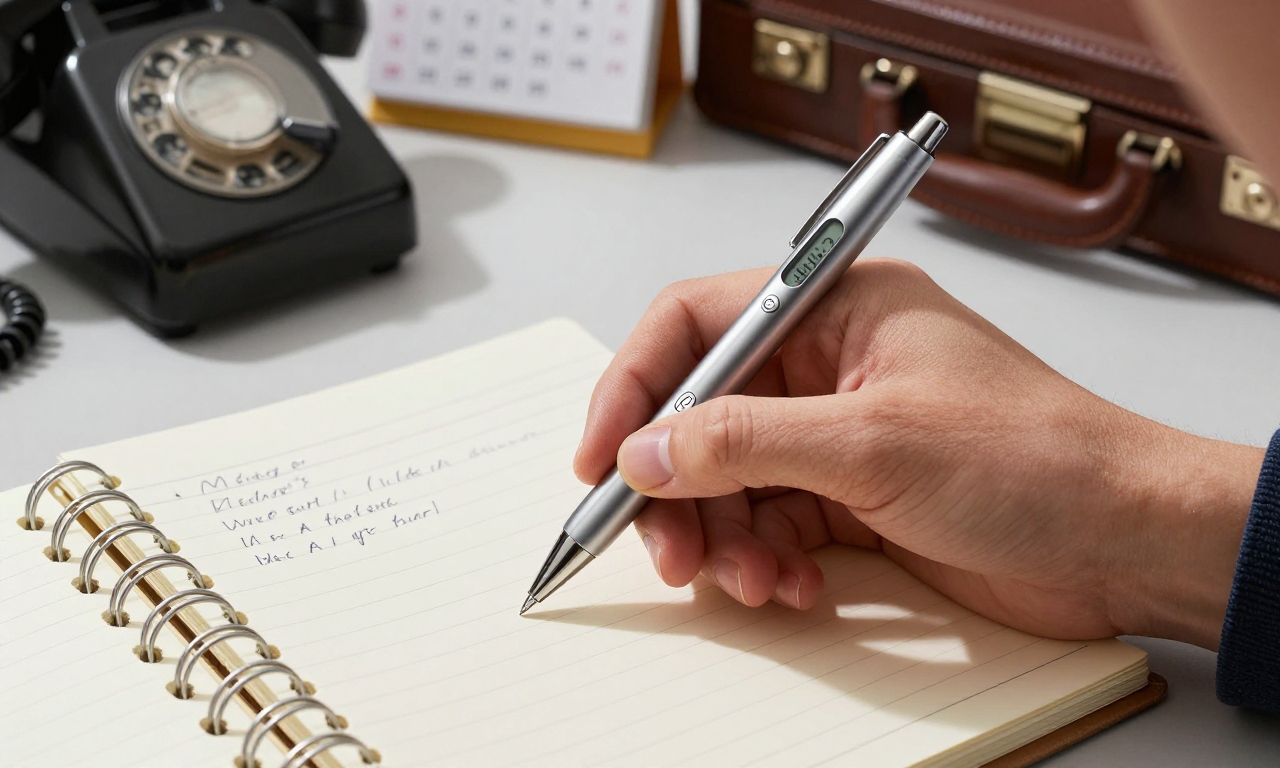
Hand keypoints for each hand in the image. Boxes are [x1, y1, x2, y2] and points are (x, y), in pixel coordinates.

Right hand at [574, 260, 1262, 649]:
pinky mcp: (850, 494)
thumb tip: (647, 452)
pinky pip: (769, 521)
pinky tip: (790, 585)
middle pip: (701, 412)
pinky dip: (764, 558)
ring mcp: (837, 431)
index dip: (636, 385)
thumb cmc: (1035, 460)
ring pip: (729, 478)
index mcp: (835, 306)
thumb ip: (746, 442)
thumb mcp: (874, 444)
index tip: (601, 455)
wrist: (1123, 540)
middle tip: (666, 548)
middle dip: (677, 485)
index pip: (697, 322)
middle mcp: (827, 362)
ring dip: (723, 535)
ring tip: (750, 580)